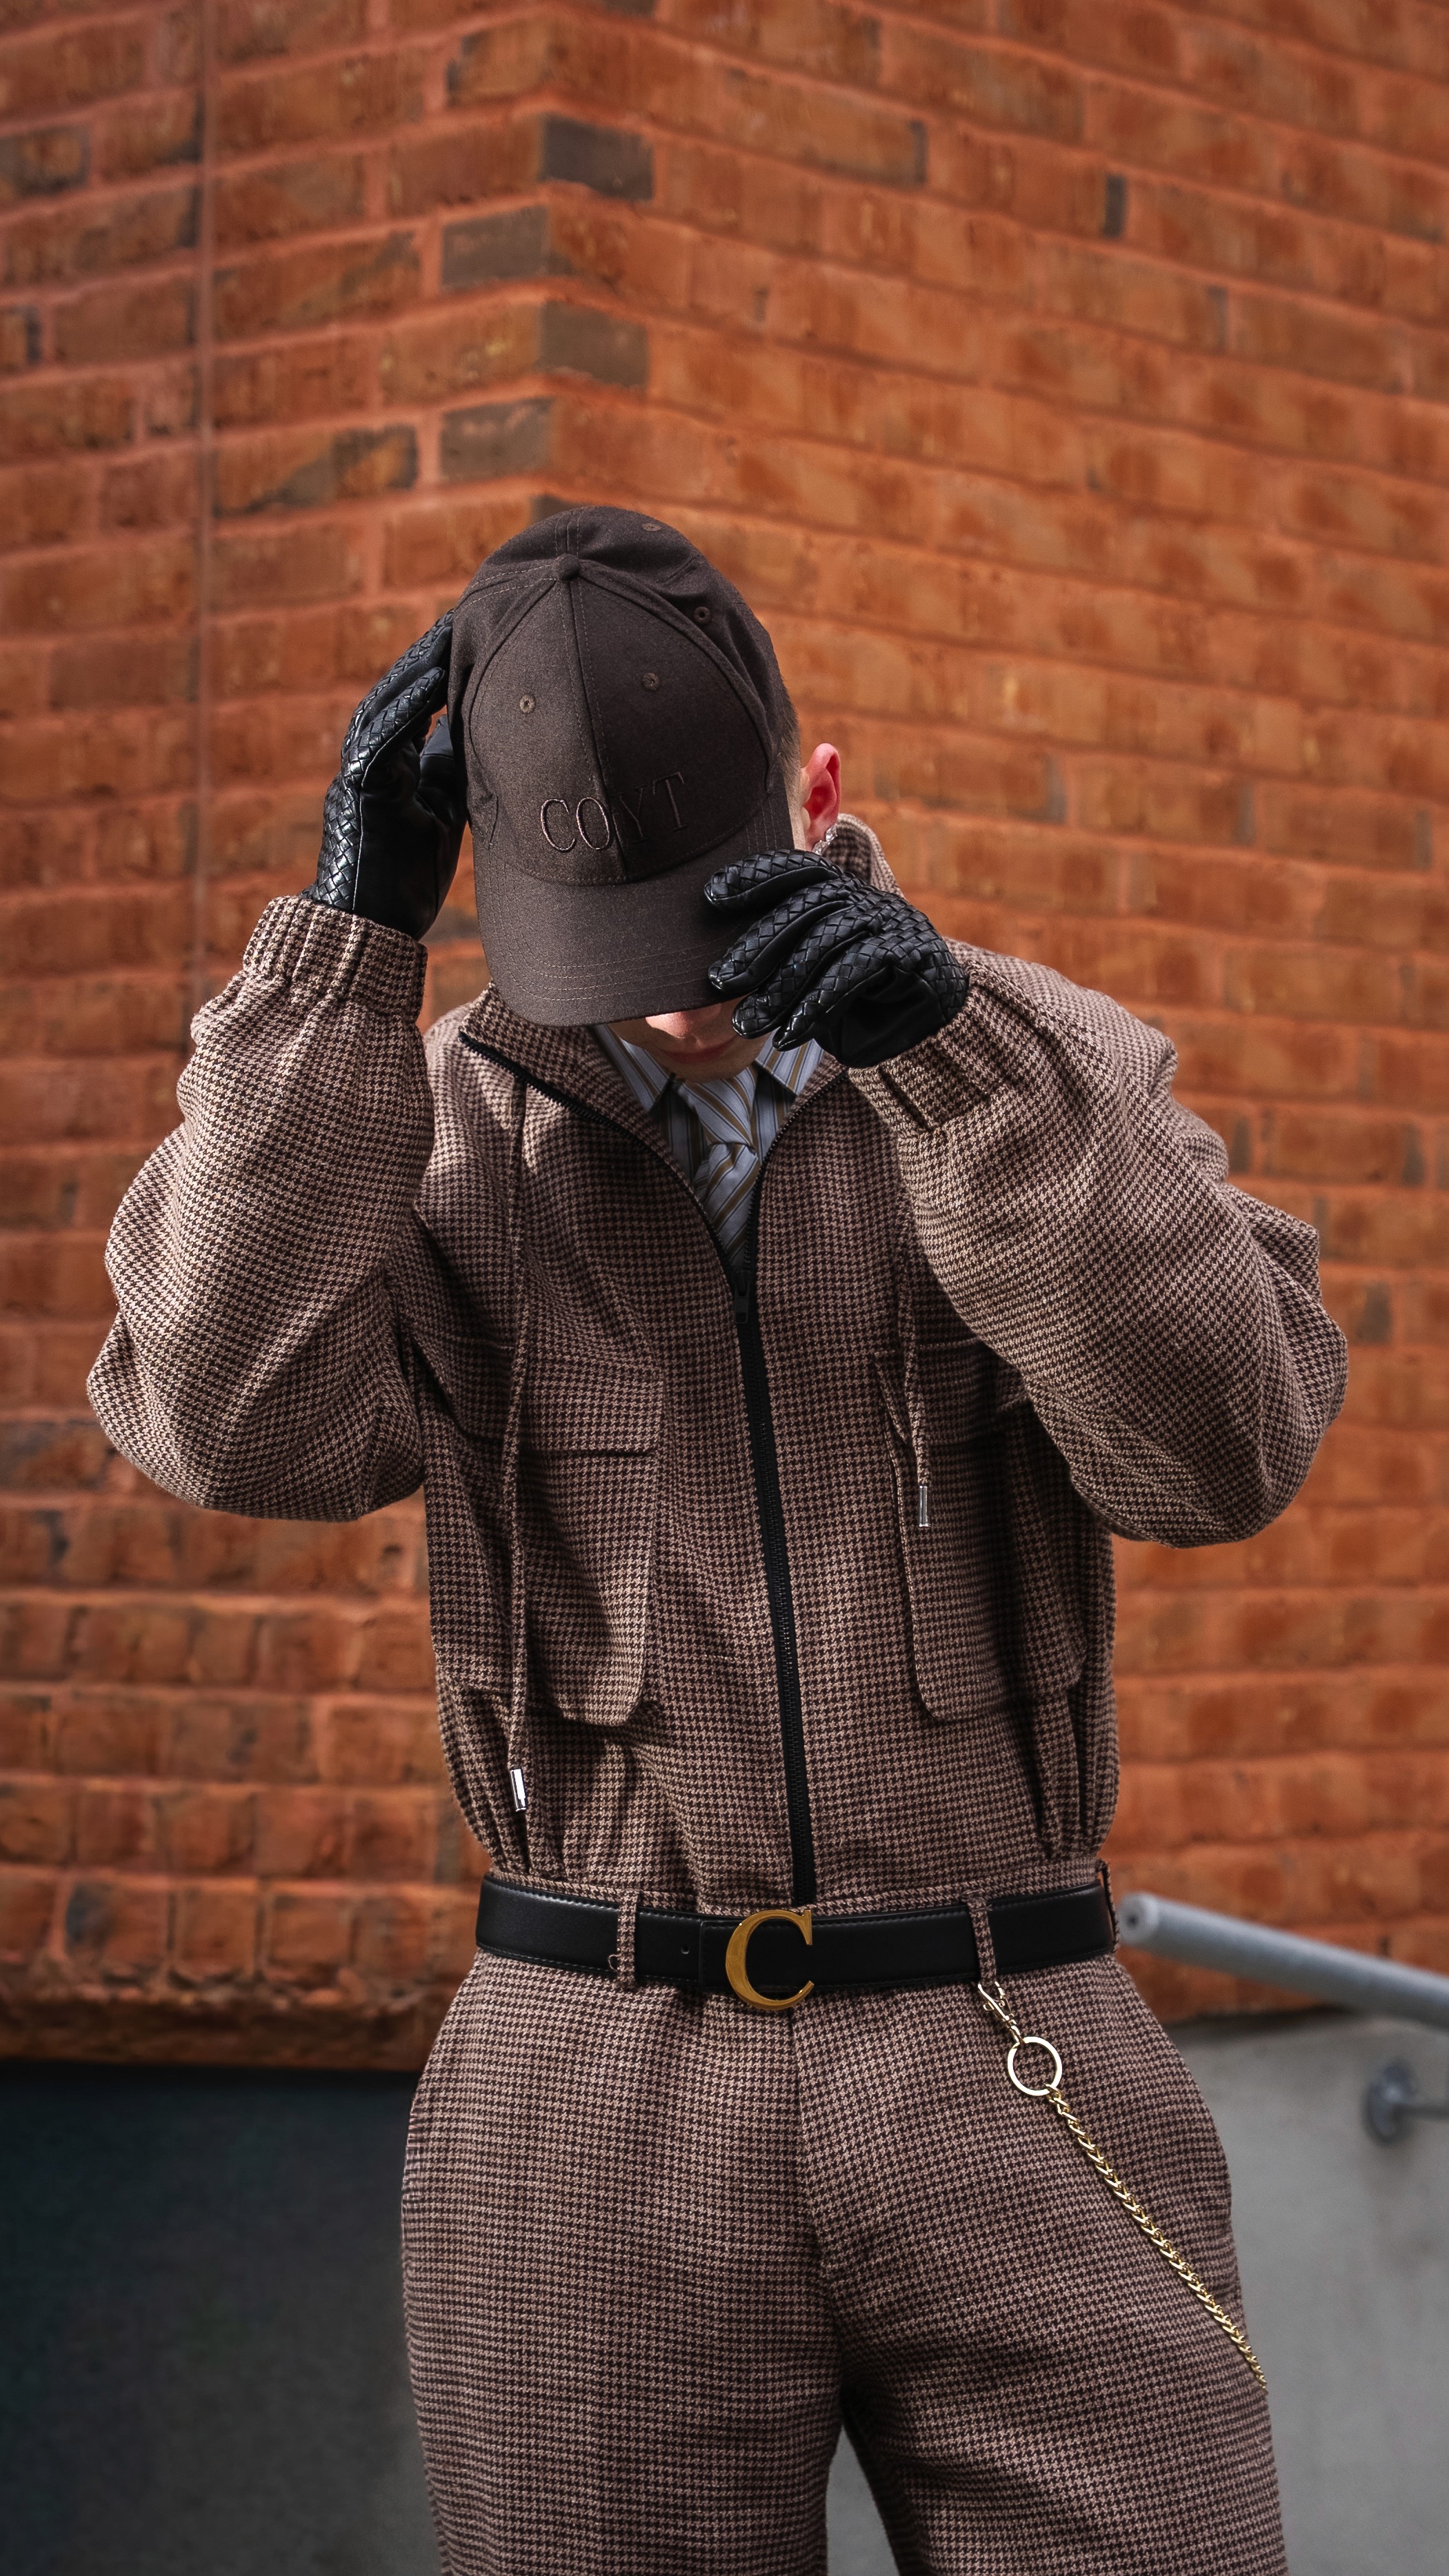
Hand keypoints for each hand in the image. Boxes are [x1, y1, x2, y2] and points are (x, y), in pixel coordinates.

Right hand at [309, 615, 465, 940]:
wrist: (372, 931)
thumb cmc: (406, 881)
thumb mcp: (442, 815)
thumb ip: (449, 773)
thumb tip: (474, 733)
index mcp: (390, 767)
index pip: (413, 706)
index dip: (440, 672)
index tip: (472, 639)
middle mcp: (369, 763)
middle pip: (396, 695)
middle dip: (427, 655)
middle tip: (463, 618)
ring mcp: (359, 775)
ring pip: (384, 707)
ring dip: (416, 668)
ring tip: (449, 633)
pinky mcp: (359, 791)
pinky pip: (381, 738)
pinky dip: (405, 707)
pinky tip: (433, 681)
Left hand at [705, 850, 968, 1068]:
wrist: (932, 1013)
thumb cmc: (861, 995)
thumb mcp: (815, 976)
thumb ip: (782, 963)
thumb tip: (724, 974)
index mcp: (838, 892)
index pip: (794, 872)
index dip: (754, 877)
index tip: (711, 895)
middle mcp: (862, 898)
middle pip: (803, 909)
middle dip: (757, 944)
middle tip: (719, 980)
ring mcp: (887, 920)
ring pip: (824, 943)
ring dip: (781, 987)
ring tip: (748, 1023)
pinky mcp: (907, 952)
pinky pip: (853, 973)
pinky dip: (818, 1004)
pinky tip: (791, 1032)